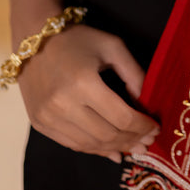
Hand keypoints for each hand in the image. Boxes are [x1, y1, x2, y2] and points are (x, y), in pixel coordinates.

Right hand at [18, 23, 158, 162]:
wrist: (34, 39)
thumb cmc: (77, 39)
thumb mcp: (112, 46)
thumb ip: (133, 73)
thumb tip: (146, 104)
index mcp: (84, 83)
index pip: (121, 117)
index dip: (142, 127)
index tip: (155, 128)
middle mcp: (63, 105)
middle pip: (106, 135)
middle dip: (131, 140)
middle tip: (148, 142)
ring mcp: (48, 117)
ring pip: (89, 145)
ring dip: (114, 149)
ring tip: (133, 147)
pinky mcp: (39, 124)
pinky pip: (72, 144)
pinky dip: (93, 149)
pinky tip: (110, 150)